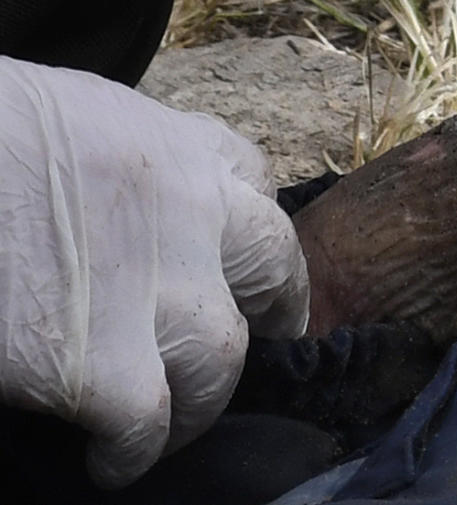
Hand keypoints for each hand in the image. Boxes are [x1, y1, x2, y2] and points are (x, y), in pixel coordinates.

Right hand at [0, 58, 308, 487]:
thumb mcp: (59, 118)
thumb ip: (110, 166)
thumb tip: (109, 213)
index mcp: (166, 142)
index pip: (247, 174)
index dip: (241, 222)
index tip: (233, 254)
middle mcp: (186, 208)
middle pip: (271, 262)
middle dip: (275, 304)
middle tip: (265, 337)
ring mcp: (156, 285)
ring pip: (222, 358)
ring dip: (201, 397)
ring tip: (168, 424)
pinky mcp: (103, 362)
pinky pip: (148, 423)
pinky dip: (133, 450)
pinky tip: (109, 461)